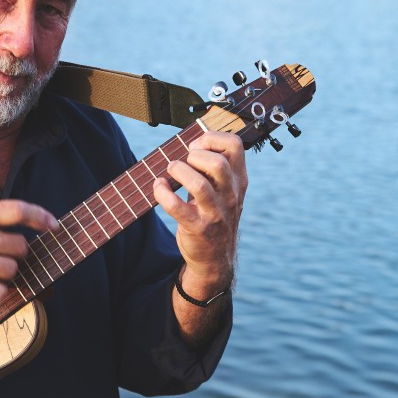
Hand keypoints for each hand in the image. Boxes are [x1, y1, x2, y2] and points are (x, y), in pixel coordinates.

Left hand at [152, 131, 246, 295]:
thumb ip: (215, 167)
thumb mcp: (224, 190)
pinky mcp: (198, 228)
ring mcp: (215, 213)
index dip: (212, 138)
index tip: (196, 147)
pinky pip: (176, 206)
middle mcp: (231, 195)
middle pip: (218, 163)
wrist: (215, 258)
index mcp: (238, 180)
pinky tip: (159, 187)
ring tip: (170, 171)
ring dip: (178, 171)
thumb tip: (192, 141)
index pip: (235, 145)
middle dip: (194, 155)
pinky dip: (162, 192)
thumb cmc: (214, 215)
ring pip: (199, 184)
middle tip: (183, 162)